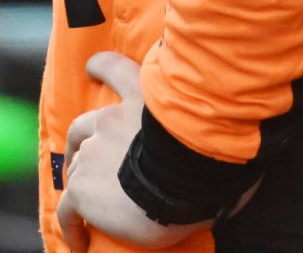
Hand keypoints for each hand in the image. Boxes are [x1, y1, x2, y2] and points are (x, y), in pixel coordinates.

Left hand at [58, 52, 193, 249]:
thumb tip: (232, 138)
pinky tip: (77, 240)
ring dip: (82, 183)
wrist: (185, 175)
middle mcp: (110, 119)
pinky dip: (70, 224)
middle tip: (84, 157)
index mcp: (140, 97)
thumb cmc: (211, 150)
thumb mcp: (207, 121)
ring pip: (77, 168)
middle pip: (83, 128)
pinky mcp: (83, 188)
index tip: (91, 69)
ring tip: (88, 207)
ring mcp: (93, 153)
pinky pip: (69, 209)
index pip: (112, 68)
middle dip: (81, 141)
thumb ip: (202, 124)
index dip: (99, 67)